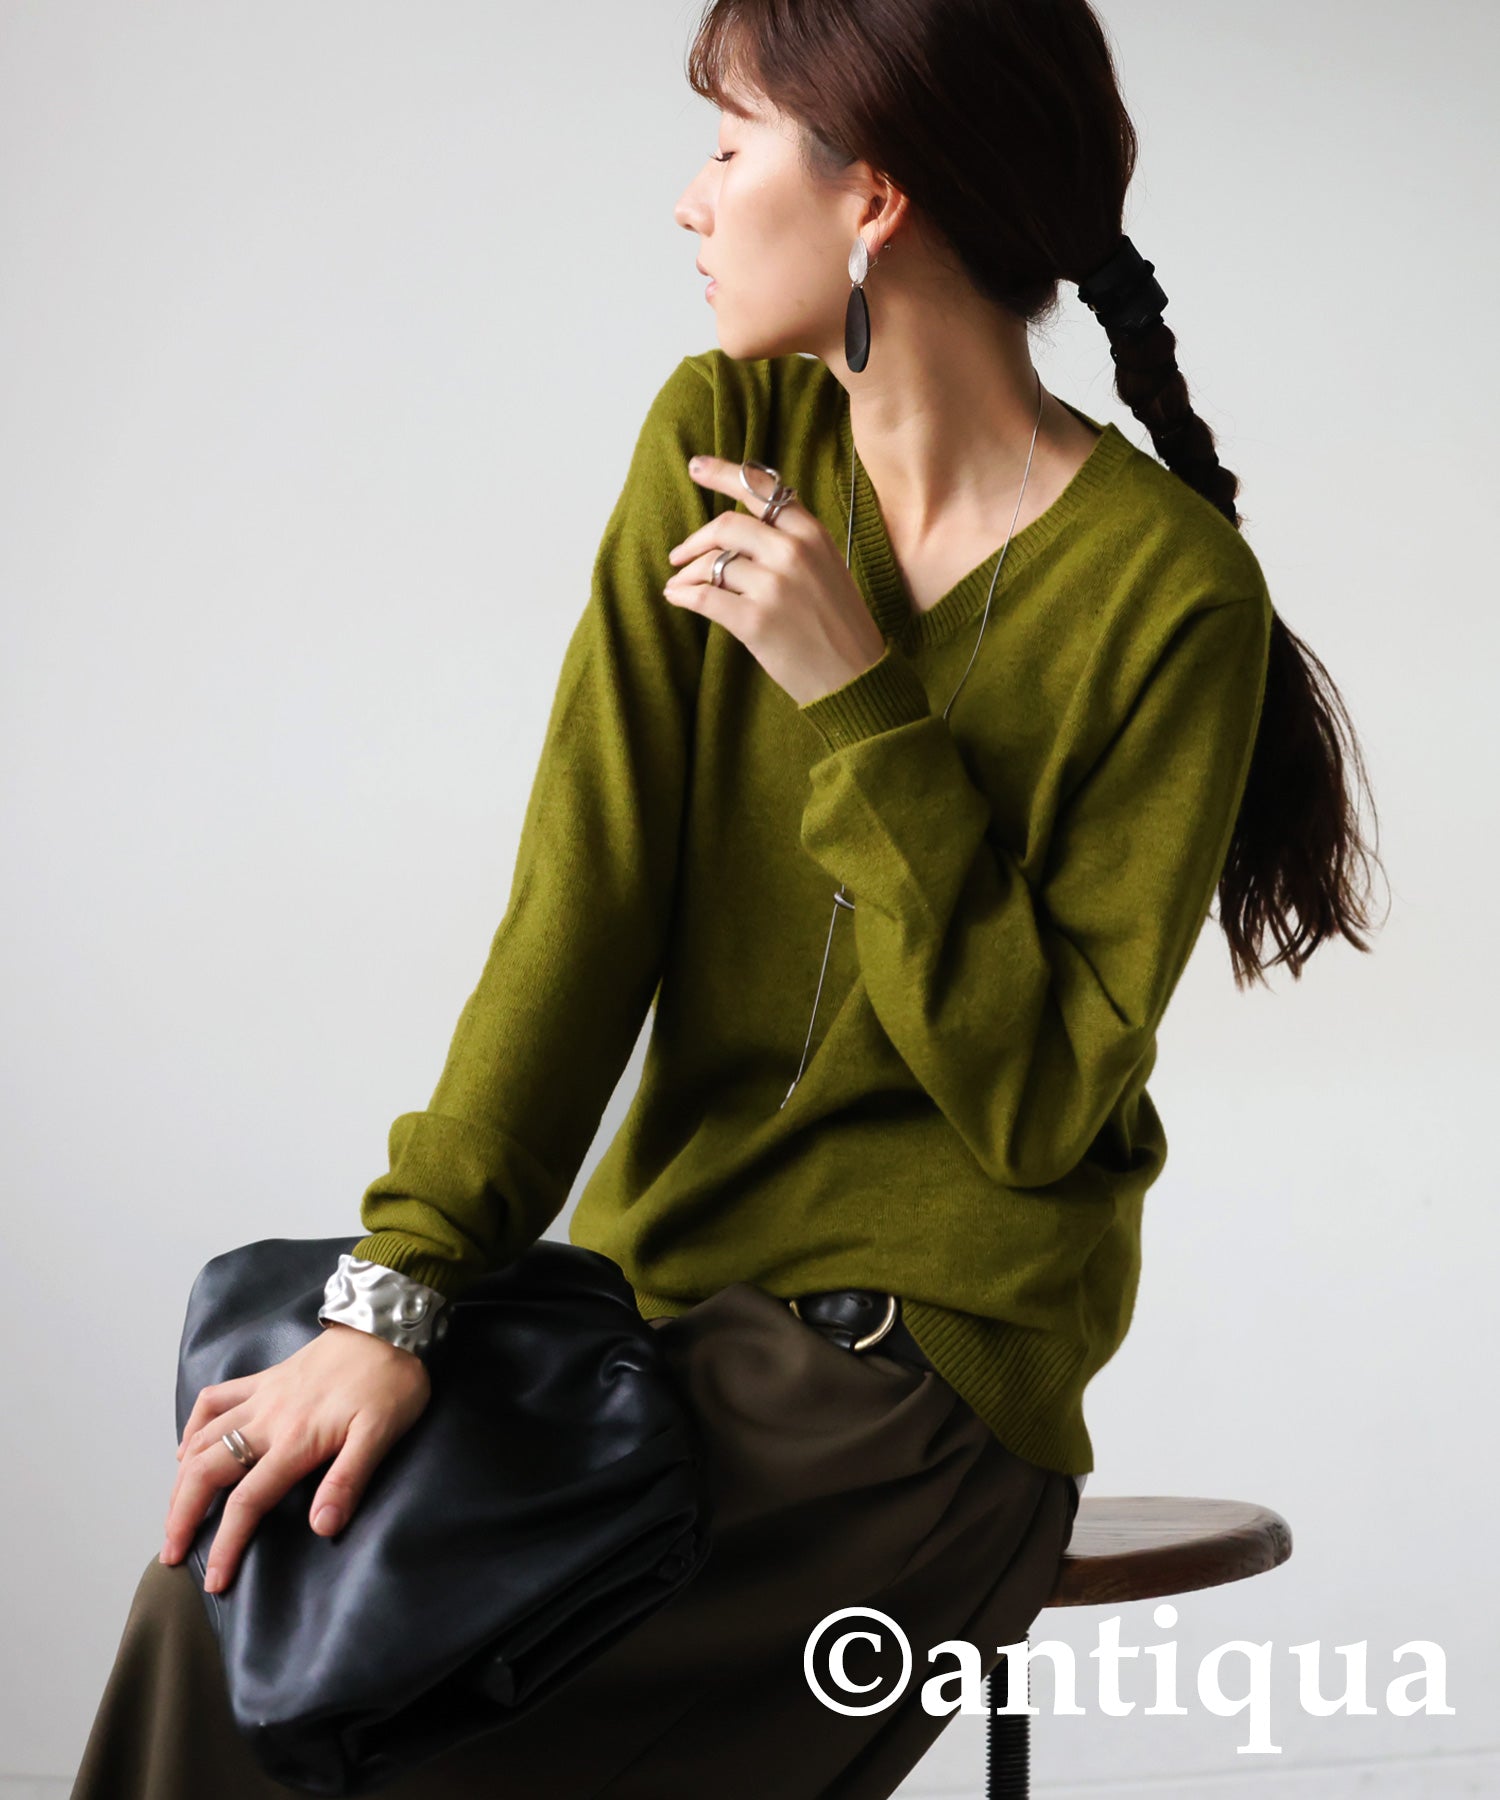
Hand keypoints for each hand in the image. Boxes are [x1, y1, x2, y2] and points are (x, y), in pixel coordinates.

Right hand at [162, 1322, 431, 1593]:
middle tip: (171, 1554)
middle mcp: (268, 1420)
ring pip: (203, 1440)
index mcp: (296, 1441)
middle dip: (182, 1517)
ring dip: (181, 1480)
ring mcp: (262, 1397)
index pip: (248, 1502)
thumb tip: (321, 1527)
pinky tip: (187, 1449)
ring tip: (173, 1515)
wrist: (386, 1325)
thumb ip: (348, 1480)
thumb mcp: (382, 1434)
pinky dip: (193, 1427)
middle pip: (207, 1472)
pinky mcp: (265, 1379)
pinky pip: (215, 1400)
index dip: (227, 1546)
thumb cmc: (391, 1382)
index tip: (213, 1582)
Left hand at [662, 454, 887, 706]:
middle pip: (726, 525)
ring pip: (712, 564)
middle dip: (695, 540)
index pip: (762, 489)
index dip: (723, 474)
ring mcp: (774, 586)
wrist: (856, 677)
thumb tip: (740, 530)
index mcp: (811, 533)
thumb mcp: (827, 568)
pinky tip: (677, 597)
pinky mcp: (755, 620)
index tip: (695, 466)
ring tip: (678, 584)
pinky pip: (704, 597)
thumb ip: (792, 542)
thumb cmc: (839, 625)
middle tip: (679, 555)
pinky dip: (683, 595)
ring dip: (686, 574)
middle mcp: (792, 551)